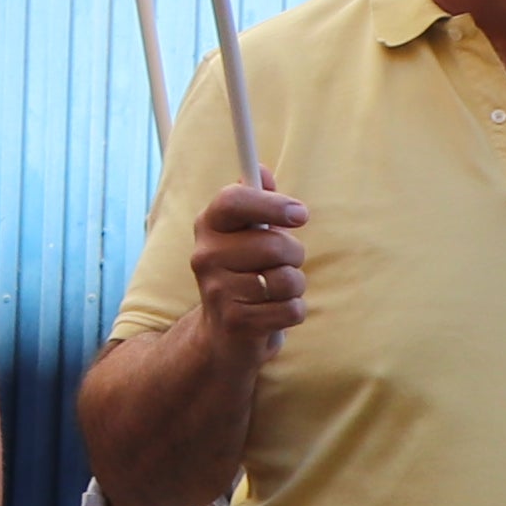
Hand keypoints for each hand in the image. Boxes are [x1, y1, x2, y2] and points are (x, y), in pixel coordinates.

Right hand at [184, 181, 309, 354]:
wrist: (222, 335)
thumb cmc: (243, 274)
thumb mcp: (245, 235)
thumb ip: (256, 201)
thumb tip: (261, 170)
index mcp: (208, 226)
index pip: (235, 200)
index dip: (272, 204)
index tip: (300, 215)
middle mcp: (205, 255)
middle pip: (275, 244)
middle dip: (293, 255)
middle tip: (283, 263)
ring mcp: (217, 289)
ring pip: (288, 279)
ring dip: (294, 286)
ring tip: (275, 291)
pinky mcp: (236, 321)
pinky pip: (292, 309)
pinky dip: (292, 312)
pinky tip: (273, 312)